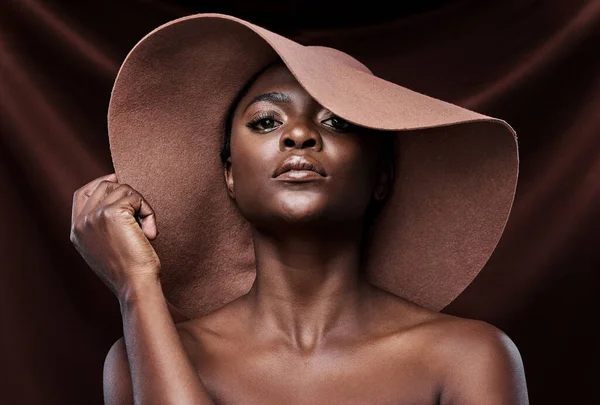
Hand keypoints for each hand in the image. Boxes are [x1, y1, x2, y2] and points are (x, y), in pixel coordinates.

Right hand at [70, 173, 160, 299]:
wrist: (135, 284)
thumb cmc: (129, 270)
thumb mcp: (107, 246)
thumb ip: (103, 225)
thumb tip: (116, 192)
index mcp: (77, 230)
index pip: (82, 192)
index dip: (101, 182)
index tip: (118, 178)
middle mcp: (81, 221)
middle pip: (105, 185)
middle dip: (129, 196)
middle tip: (142, 220)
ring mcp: (94, 215)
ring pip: (123, 189)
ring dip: (142, 207)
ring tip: (146, 231)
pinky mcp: (111, 213)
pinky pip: (136, 198)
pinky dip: (149, 213)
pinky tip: (150, 234)